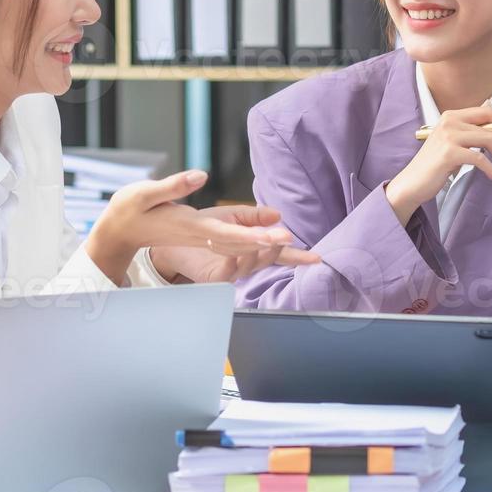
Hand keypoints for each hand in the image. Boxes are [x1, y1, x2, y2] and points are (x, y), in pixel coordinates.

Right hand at [85, 171, 305, 283]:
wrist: (119, 231)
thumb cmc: (130, 209)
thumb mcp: (146, 193)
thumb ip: (173, 185)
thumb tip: (200, 175)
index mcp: (189, 226)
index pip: (225, 234)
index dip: (252, 236)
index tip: (275, 236)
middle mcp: (199, 237)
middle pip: (239, 244)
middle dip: (267, 244)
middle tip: (295, 241)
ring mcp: (201, 240)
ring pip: (240, 248)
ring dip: (267, 249)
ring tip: (297, 248)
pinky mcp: (203, 238)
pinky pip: (234, 246)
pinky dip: (256, 246)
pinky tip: (274, 246)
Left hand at [151, 203, 319, 283]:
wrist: (174, 240)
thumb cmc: (205, 226)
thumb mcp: (233, 216)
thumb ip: (255, 216)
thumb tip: (278, 215)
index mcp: (253, 247)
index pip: (280, 253)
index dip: (298, 256)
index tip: (317, 258)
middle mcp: (246, 262)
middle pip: (269, 259)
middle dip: (278, 250)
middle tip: (287, 239)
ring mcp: (232, 271)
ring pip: (250, 263)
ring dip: (254, 251)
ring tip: (260, 238)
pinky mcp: (216, 276)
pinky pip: (227, 270)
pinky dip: (229, 258)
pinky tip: (226, 247)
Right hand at [384, 101, 491, 223]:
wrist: (413, 183)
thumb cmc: (435, 164)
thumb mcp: (453, 142)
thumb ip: (470, 128)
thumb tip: (490, 106)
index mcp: (452, 115)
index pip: (486, 112)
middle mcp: (450, 121)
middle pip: (491, 127)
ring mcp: (449, 136)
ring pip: (489, 140)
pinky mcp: (449, 153)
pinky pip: (480, 158)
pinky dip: (490, 169)